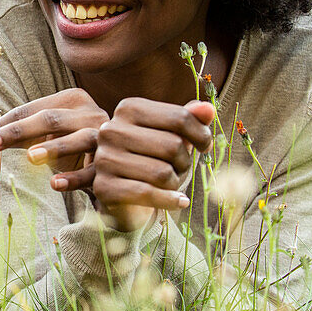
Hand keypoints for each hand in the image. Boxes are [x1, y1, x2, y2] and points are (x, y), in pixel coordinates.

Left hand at [0, 88, 107, 191]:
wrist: (114, 169)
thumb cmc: (69, 149)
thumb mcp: (38, 138)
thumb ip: (8, 130)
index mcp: (71, 101)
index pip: (28, 110)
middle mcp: (90, 113)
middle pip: (49, 119)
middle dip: (15, 132)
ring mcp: (105, 138)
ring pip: (78, 140)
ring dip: (53, 148)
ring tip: (29, 158)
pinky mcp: (113, 165)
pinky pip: (93, 171)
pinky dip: (74, 178)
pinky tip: (55, 184)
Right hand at [90, 99, 214, 231]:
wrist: (128, 196)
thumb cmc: (155, 160)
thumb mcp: (174, 136)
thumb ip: (190, 120)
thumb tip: (208, 109)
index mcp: (128, 109)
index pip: (179, 118)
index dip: (201, 135)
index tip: (204, 147)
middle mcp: (111, 129)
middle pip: (173, 145)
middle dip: (184, 163)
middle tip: (177, 169)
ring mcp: (104, 158)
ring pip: (162, 172)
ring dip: (175, 182)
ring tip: (168, 184)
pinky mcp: (103, 186)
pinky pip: (147, 193)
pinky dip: (169, 200)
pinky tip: (178, 201)